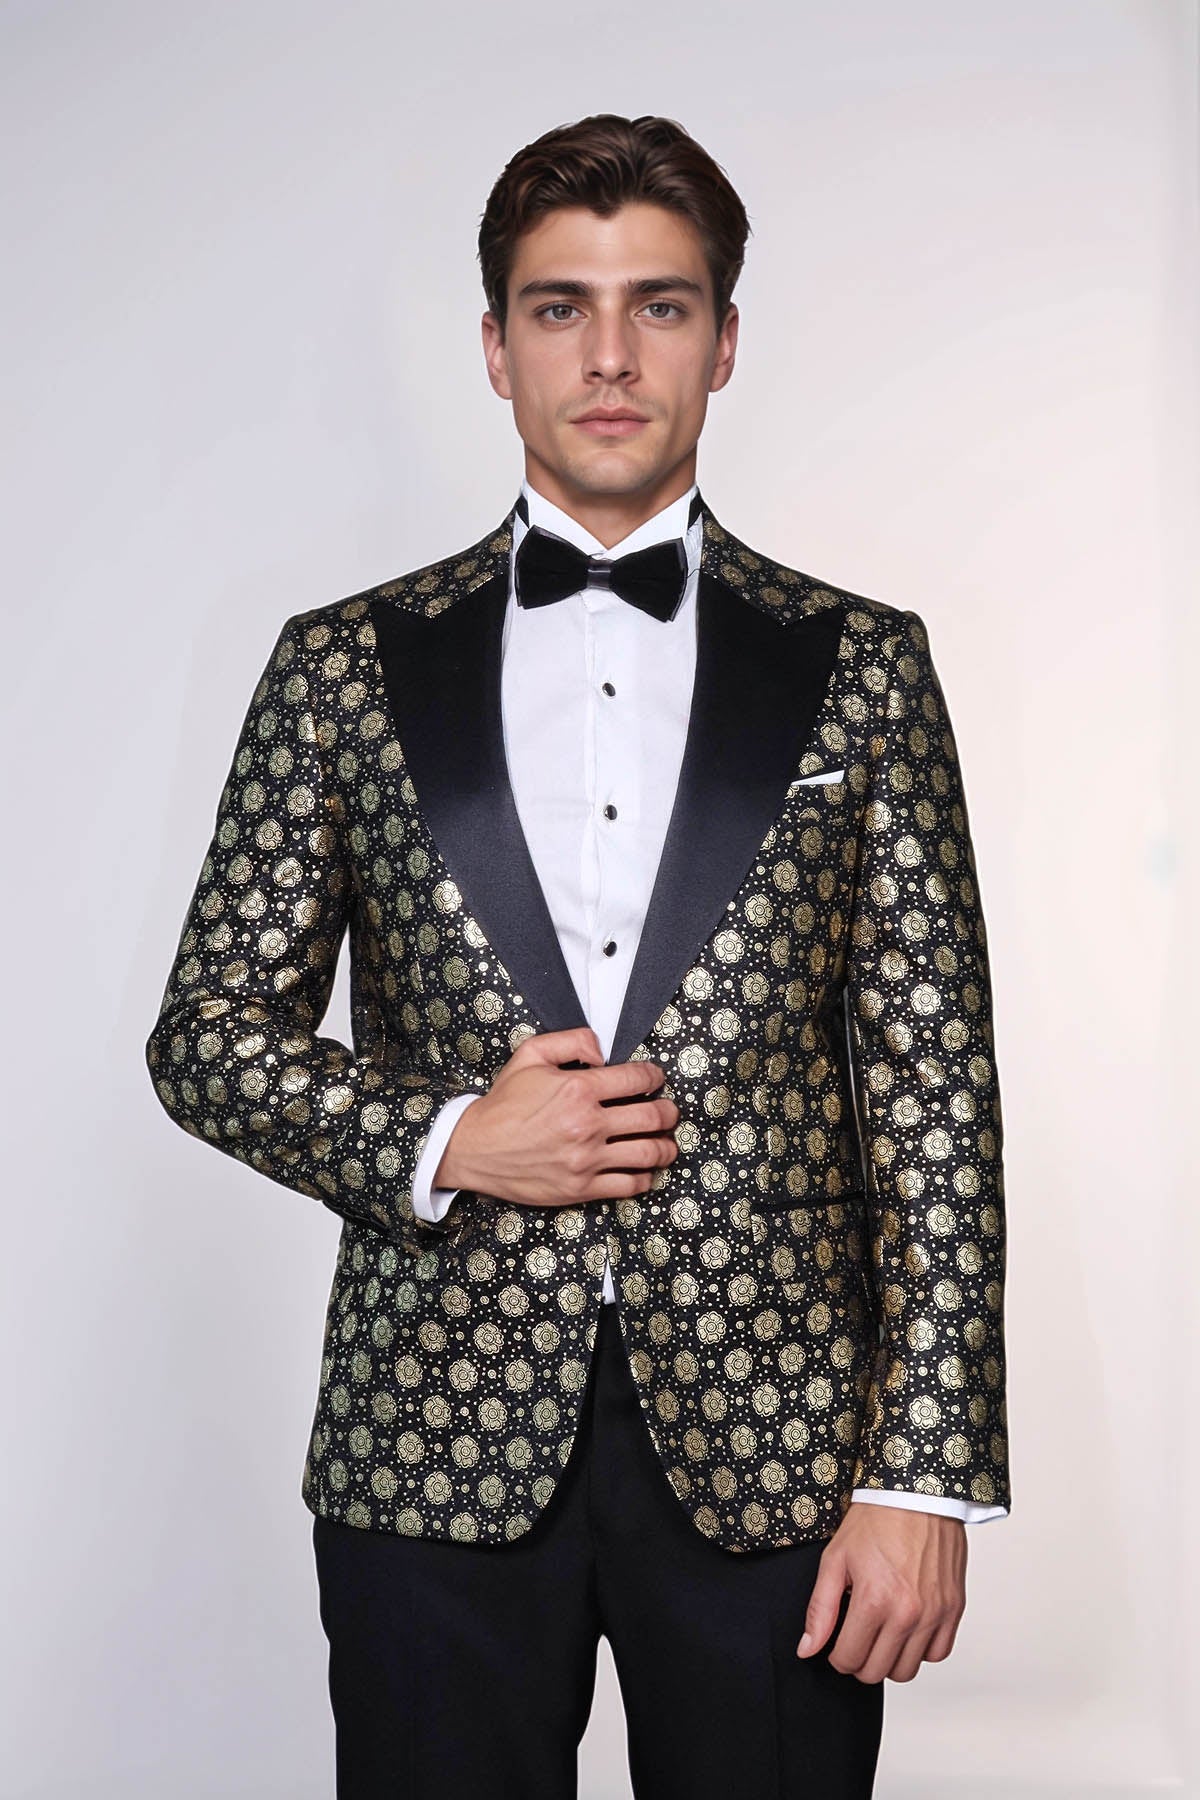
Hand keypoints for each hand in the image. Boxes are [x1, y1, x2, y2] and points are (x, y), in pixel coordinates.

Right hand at [434, 1026, 680, 1208]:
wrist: (475, 1148)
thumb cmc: (503, 1102)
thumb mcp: (530, 1054)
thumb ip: (571, 1041)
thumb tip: (603, 1051)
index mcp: (578, 1089)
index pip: (637, 1079)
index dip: (654, 1076)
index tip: (655, 1079)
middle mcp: (587, 1125)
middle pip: (653, 1118)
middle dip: (669, 1112)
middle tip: (670, 1111)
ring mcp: (586, 1160)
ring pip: (649, 1153)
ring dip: (667, 1146)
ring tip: (667, 1142)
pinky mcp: (581, 1188)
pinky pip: (630, 1185)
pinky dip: (646, 1177)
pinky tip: (645, 1170)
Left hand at [794, 1502, 966, 1683]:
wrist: (917, 1493)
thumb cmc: (876, 1520)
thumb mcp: (835, 1559)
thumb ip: (820, 1609)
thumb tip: (808, 1649)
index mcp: (874, 1601)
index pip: (849, 1660)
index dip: (836, 1655)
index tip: (837, 1641)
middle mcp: (908, 1614)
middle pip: (877, 1672)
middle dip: (859, 1660)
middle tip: (856, 1637)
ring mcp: (934, 1614)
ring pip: (908, 1670)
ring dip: (890, 1659)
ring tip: (881, 1633)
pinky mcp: (954, 1609)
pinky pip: (938, 1653)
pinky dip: (921, 1649)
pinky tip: (907, 1628)